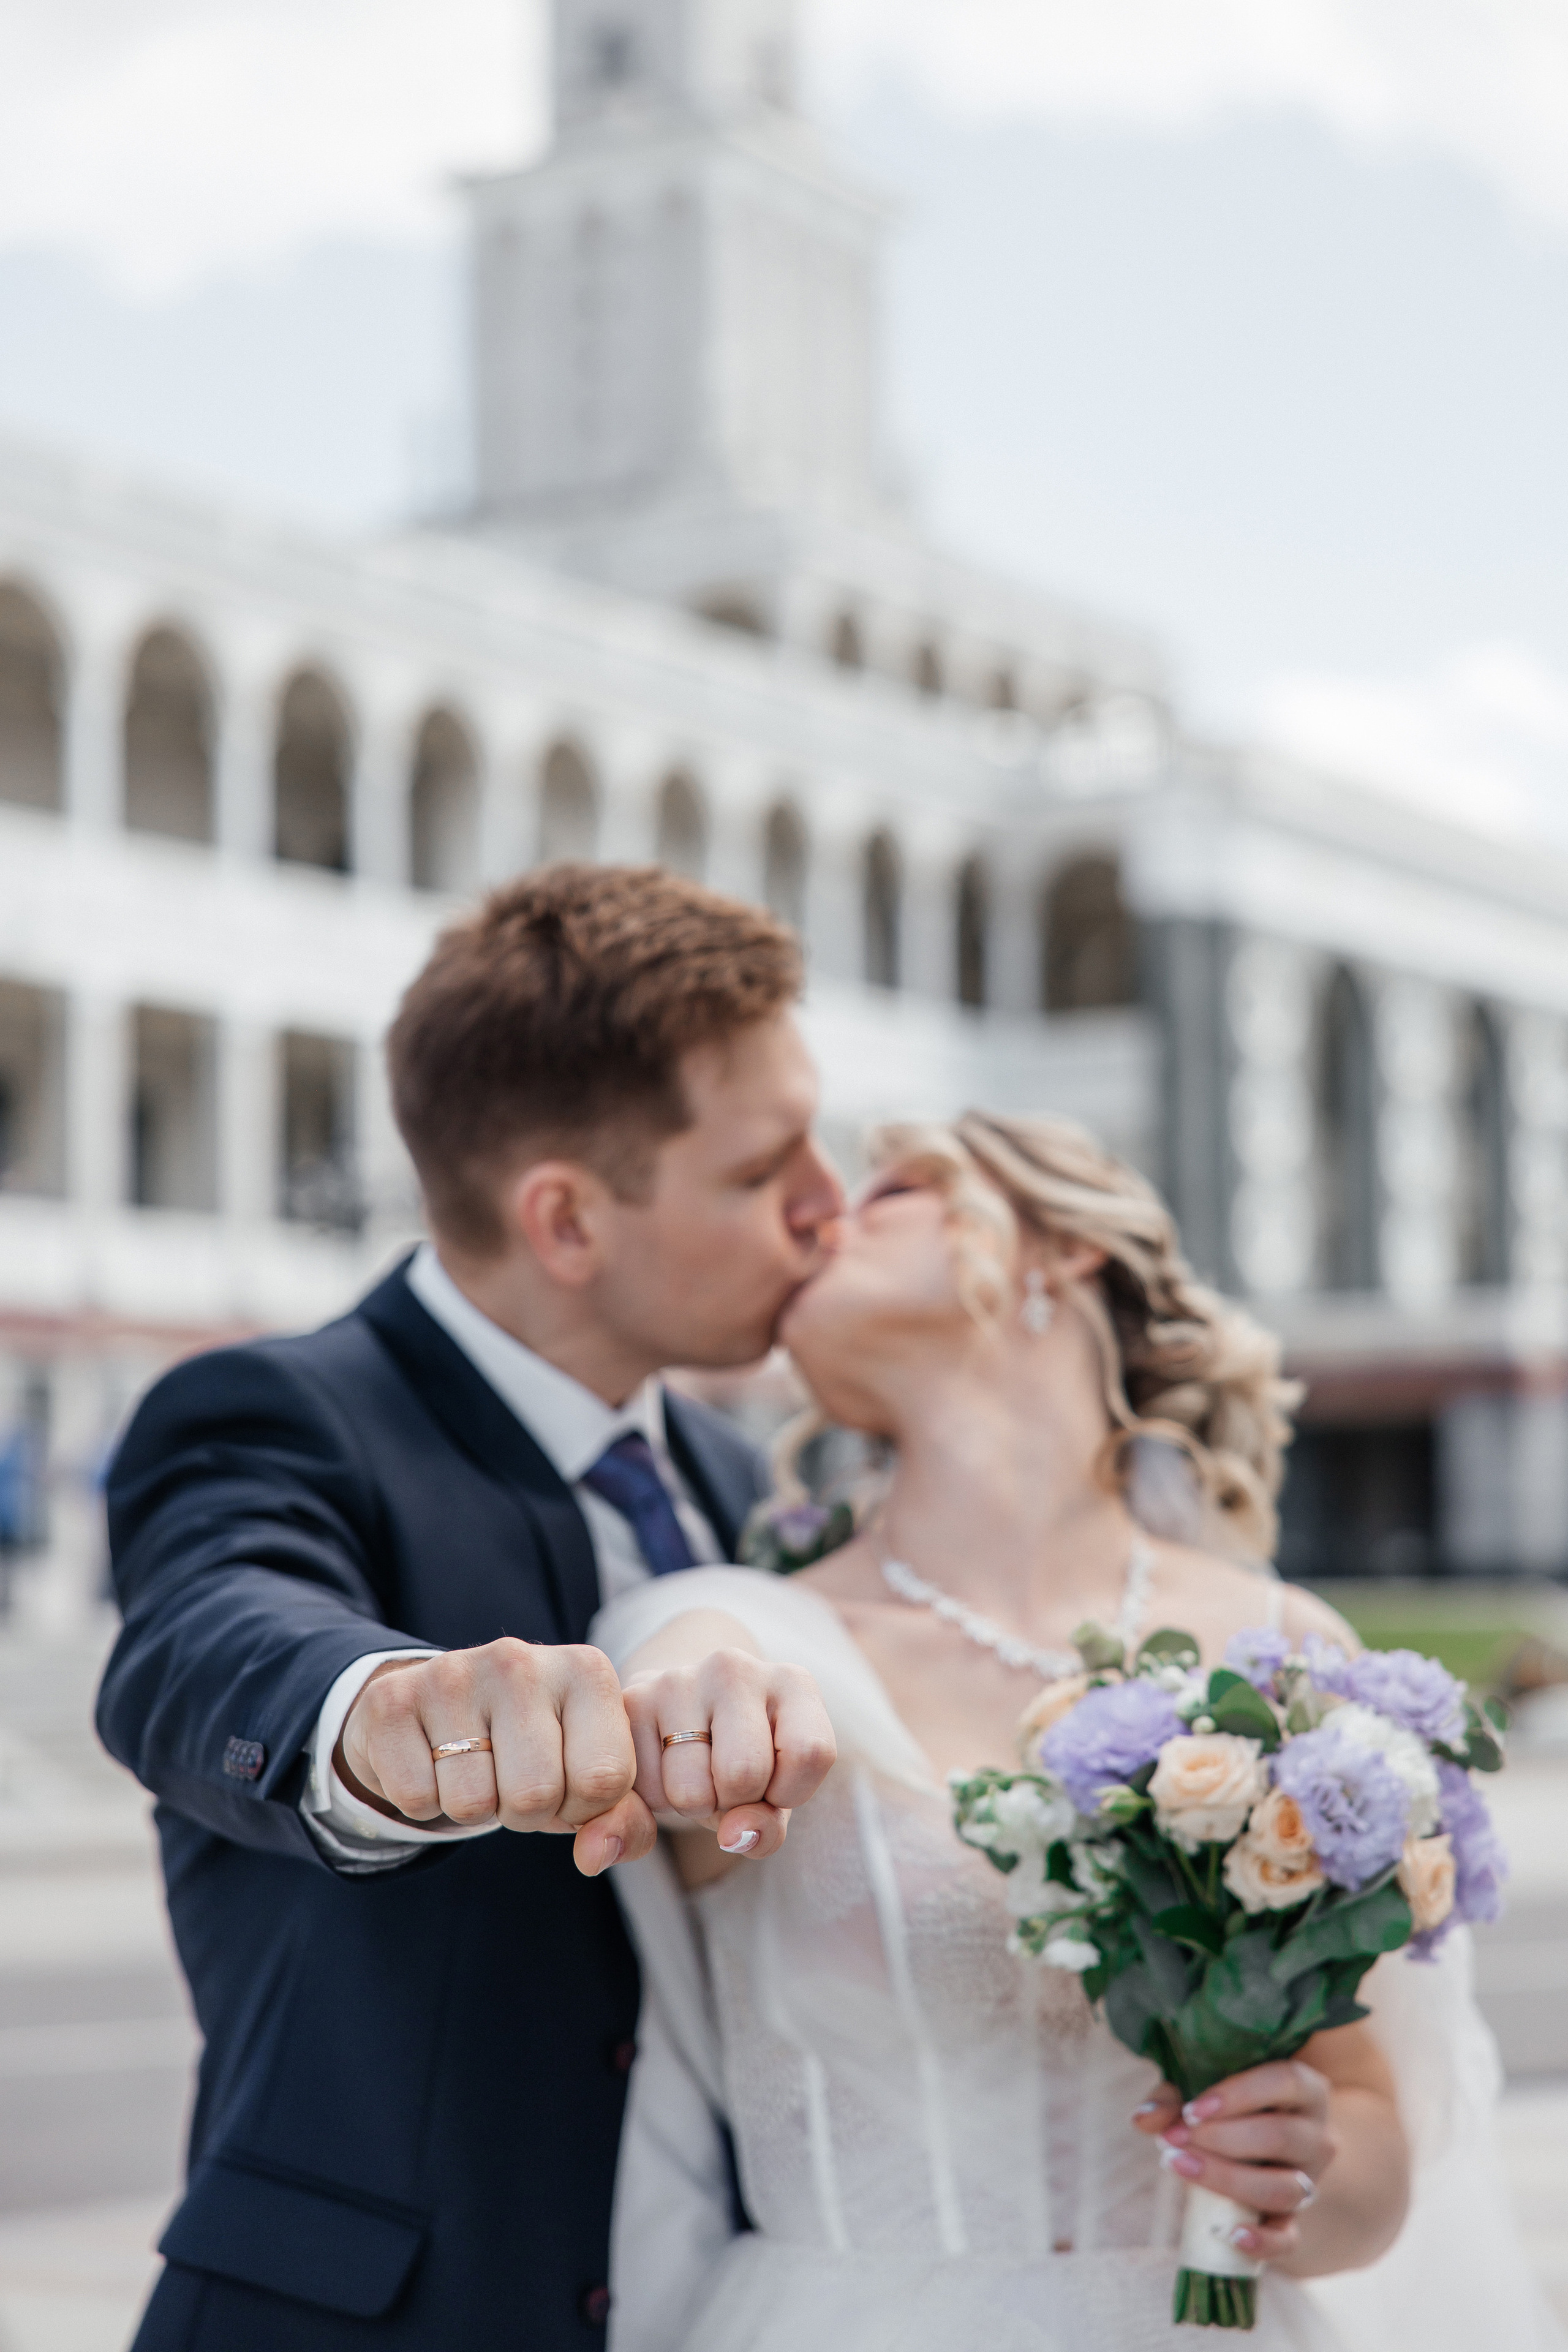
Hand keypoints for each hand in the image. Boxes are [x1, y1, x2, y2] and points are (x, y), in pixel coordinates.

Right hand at [336, 1641, 652, 1876]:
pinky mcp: (393, 1699)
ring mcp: (452, 1673)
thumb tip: (594, 1857)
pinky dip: (423, 1800)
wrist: (440, 1705)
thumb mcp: (590, 1777)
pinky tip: (432, 1761)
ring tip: (474, 1768)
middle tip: (512, 1779)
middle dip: (525, 1812)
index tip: (566, 1784)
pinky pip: (416, 1799)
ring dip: (474, 1808)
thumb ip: (623, 1821)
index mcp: (587, 1671)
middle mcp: (521, 1660)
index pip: (604, 1780)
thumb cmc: (535, 1748)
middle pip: (535, 1796)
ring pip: (473, 1803)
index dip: (582, 1807)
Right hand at [621, 1647, 836, 1860]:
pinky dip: (658, 1801)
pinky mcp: (632, 1701)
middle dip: (734, 1802)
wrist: (686, 1715)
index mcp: (791, 1682)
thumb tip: (732, 1837)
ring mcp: (678, 1680)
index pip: (808, 1752)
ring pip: (691, 1790)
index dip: (788, 1792)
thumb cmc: (747, 1760)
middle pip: (744, 1773)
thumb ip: (768, 1827)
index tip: (773, 1784)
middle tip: (727, 1782)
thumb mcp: (775, 1795)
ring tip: (697, 1774)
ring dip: (694, 1805)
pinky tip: (666, 1768)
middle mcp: (734, 1667)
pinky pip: (647, 1791)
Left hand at [1133, 2060, 1338, 2262]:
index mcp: (1304, 2088)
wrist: (1259, 2137)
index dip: (1239, 2094)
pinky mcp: (1294, 2217)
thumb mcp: (1202, 2090)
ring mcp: (1309, 2179)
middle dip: (1222, 2138)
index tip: (1193, 2109)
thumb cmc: (1226, 2104)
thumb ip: (1172, 2099)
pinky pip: (1289, 2237)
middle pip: (1281, 2136)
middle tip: (1175, 2139)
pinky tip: (1232, 2237)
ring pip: (1283, 2187)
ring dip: (1228, 2180)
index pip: (1284, 2081)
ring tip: (1180, 2166)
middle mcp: (1317, 2134)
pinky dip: (1264, 2241)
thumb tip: (1143, 2119)